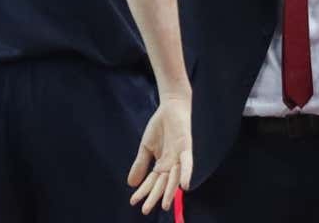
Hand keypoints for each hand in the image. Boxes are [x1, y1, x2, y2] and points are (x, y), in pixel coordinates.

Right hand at [128, 94, 192, 213]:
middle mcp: (172, 164)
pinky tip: (184, 186)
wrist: (170, 107)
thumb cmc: (160, 127)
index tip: (133, 202)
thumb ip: (140, 165)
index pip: (152, 182)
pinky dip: (186, 174)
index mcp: (162, 164)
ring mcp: (180, 157)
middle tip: (146, 210)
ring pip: (174, 178)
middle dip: (154, 197)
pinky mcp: (186, 147)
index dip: (144, 192)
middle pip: (163, 184)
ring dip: (169, 191)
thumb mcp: (146, 147)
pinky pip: (187, 163)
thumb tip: (130, 184)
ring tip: (163, 205)